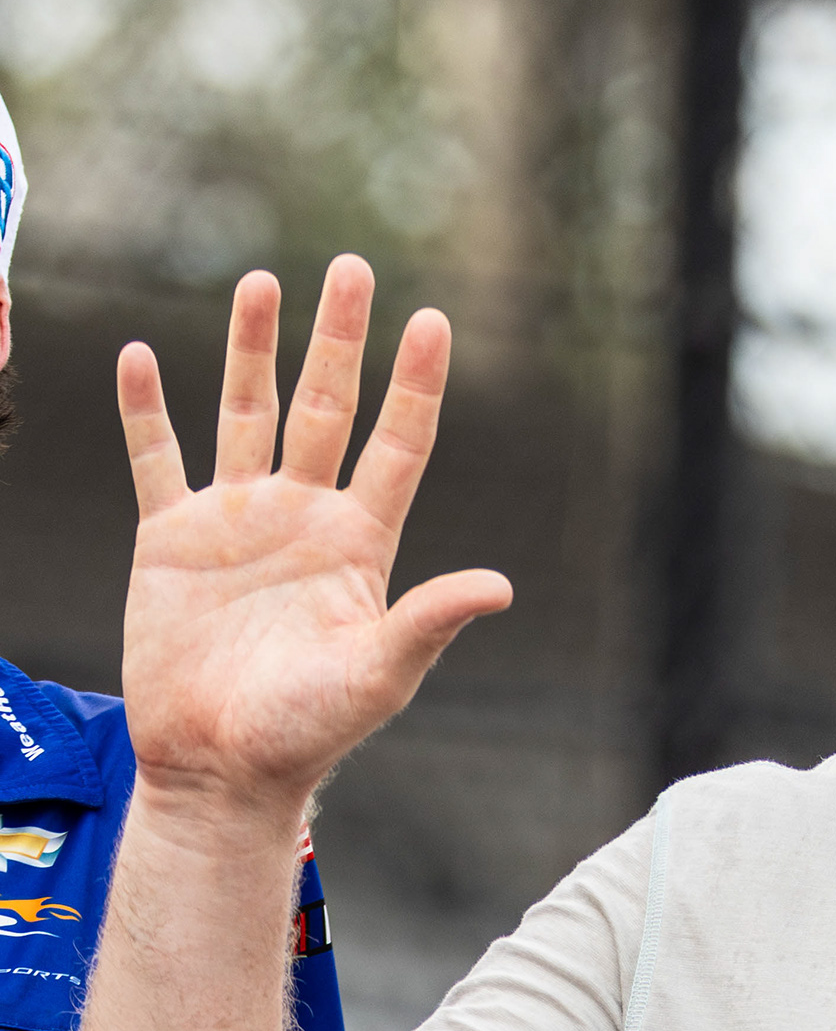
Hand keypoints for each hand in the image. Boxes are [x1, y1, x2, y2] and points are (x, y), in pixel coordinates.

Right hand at [117, 256, 509, 827]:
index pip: (398, 444)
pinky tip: (141, 352)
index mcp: (360, 544)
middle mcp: (303, 518)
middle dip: (339, 338)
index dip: (415, 383)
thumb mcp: (378, 674)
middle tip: (352, 266)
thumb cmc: (307, 730)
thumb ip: (429, 622)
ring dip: (251, 347)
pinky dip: (146, 408)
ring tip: (262, 280)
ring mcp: (236, 521)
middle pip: (326, 406)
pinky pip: (157, 458)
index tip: (433, 319)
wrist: (220, 765)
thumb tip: (500, 586)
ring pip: (245, 412)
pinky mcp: (170, 538)